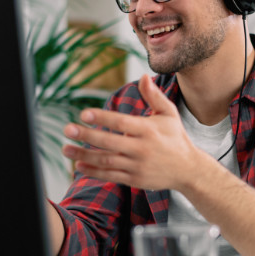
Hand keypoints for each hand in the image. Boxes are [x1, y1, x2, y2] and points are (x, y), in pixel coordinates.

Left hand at [62, 75, 202, 189]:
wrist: (188, 169)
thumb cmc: (175, 137)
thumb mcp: (169, 114)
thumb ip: (154, 96)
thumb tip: (144, 75)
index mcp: (148, 129)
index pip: (121, 122)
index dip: (101, 118)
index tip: (83, 113)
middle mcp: (142, 148)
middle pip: (110, 142)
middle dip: (87, 136)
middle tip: (67, 129)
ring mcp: (137, 166)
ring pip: (107, 161)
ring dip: (84, 155)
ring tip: (65, 148)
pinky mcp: (134, 179)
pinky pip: (110, 176)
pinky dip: (94, 172)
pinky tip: (78, 165)